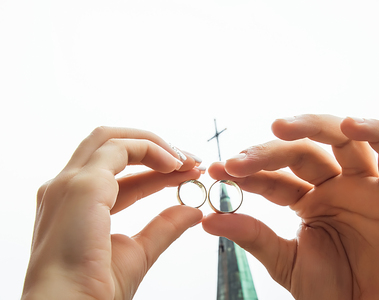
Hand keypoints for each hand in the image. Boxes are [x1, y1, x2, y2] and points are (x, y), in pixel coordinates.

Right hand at [22, 127, 202, 299]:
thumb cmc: (91, 290)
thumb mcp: (138, 252)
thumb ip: (164, 227)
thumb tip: (191, 211)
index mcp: (75, 204)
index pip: (119, 175)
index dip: (154, 170)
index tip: (185, 173)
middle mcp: (67, 187)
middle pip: (110, 145)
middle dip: (152, 147)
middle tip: (188, 161)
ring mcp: (70, 183)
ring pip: (112, 139)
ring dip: (153, 144)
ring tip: (186, 161)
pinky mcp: (82, 185)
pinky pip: (120, 149)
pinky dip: (150, 149)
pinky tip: (174, 165)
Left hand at [203, 115, 378, 298]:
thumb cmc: (332, 291)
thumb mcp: (285, 261)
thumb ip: (253, 236)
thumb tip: (208, 219)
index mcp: (309, 201)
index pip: (275, 177)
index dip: (248, 171)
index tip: (217, 170)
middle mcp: (336, 187)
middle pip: (303, 152)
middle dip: (269, 152)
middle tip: (239, 159)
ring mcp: (366, 187)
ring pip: (343, 141)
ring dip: (314, 126)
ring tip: (280, 127)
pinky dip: (378, 132)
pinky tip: (351, 125)